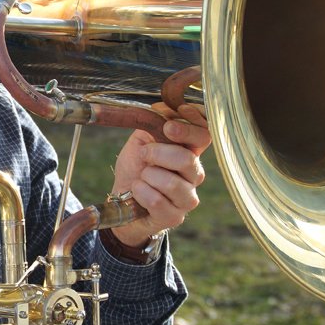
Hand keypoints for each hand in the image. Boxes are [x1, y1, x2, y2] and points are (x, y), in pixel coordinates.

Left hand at [108, 103, 209, 247]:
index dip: (189, 128)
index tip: (168, 126)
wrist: (120, 199)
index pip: (204, 136)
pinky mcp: (175, 217)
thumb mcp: (141, 140)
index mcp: (189, 152)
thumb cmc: (135, 168)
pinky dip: (141, 193)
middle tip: (144, 155)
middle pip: (188, 160)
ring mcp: (187, 198)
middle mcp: (194, 175)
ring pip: (172, 183)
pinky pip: (158, 202)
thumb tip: (163, 107)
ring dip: (148, 176)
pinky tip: (137, 191)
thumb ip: (154, 124)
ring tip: (141, 178)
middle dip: (158, 154)